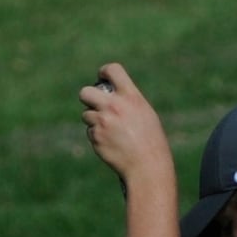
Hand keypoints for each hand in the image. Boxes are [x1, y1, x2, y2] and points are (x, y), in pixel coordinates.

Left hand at [79, 62, 172, 188]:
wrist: (147, 166)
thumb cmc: (151, 142)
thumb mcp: (146, 115)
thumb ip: (128, 102)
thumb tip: (108, 95)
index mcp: (131, 97)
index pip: (113, 70)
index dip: (104, 72)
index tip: (102, 78)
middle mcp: (114, 106)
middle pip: (85, 92)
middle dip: (88, 98)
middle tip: (96, 106)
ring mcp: (103, 121)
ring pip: (86, 115)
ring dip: (95, 121)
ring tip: (112, 133)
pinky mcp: (96, 136)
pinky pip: (90, 132)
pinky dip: (98, 137)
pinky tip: (112, 144)